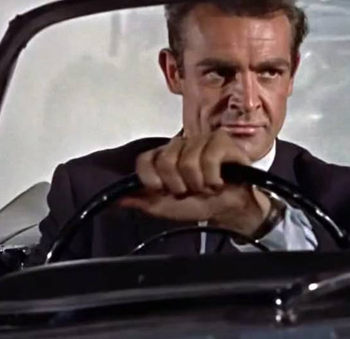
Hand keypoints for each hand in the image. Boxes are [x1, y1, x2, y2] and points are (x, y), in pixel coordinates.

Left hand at [118, 130, 270, 235]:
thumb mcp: (167, 208)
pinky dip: (213, 177)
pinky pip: (209, 158)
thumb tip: (118, 200)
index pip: (145, 159)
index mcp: (165, 156)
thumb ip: (144, 202)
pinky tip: (219, 181)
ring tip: (207, 187)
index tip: (162, 191)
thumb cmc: (201, 204)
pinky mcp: (221, 141)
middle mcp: (181, 145)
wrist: (230, 210)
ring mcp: (201, 140)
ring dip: (199, 184)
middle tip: (191, 190)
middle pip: (166, 161)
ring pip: (188, 162)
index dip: (151, 178)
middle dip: (179, 185)